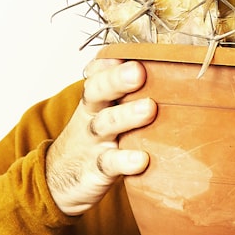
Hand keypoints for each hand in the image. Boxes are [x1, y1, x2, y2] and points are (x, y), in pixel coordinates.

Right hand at [45, 58, 156, 215]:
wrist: (58, 182)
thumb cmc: (94, 142)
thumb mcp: (104, 115)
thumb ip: (128, 97)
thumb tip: (175, 76)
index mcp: (96, 100)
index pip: (96, 74)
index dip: (106, 62)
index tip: (124, 52)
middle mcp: (92, 116)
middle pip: (98, 91)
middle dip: (116, 79)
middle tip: (138, 71)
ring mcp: (92, 142)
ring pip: (106, 124)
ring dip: (126, 115)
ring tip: (149, 108)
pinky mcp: (96, 170)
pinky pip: (110, 163)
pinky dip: (125, 161)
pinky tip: (142, 159)